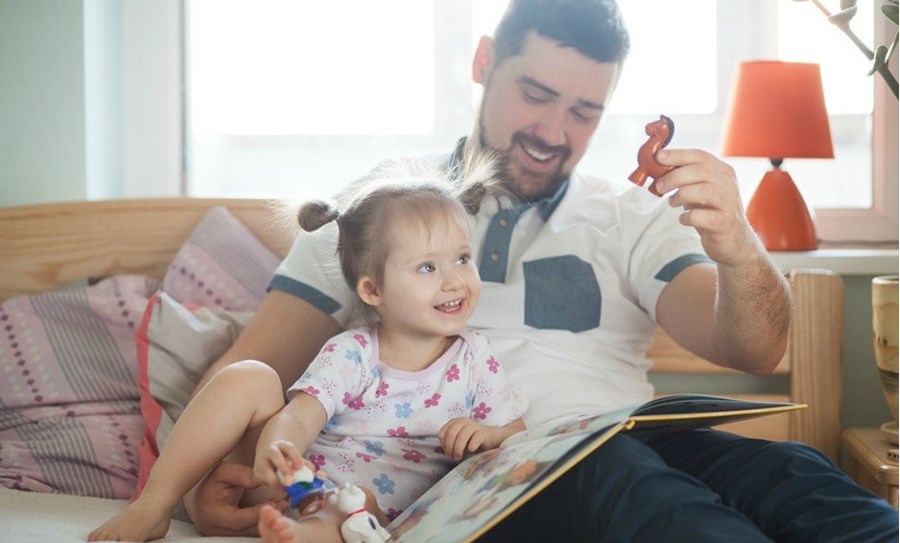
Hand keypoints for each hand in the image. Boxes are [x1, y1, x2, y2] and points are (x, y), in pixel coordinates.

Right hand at [184, 461, 284, 536]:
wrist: (203, 496)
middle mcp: (216, 529)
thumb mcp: (224, 472)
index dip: (258, 513)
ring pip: (249, 534)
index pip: (238, 520)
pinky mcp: (231, 537)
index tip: (277, 501)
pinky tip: (275, 512)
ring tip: (283, 507)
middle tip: (285, 504)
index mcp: (212, 514)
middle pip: (246, 530)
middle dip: (268, 518)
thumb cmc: (213, 482)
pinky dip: (263, 524)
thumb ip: (242, 474)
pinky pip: (249, 533)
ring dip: (268, 522)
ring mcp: (223, 536)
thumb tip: (262, 480)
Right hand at [254, 439, 307, 487]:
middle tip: (290, 476)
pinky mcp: (257, 472)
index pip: (289, 448)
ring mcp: (262, 461)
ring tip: (283, 488)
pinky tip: (279, 488)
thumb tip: (317, 473)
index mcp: (282, 445)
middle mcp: (270, 451)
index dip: (295, 457)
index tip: (300, 467)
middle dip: (282, 465)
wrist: (269, 458)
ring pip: (265, 469)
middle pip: (275, 455)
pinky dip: (271, 485)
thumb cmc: (286, 459)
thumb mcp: (295, 458)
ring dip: (274, 480)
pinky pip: (263, 479)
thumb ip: (305, 465)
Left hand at [438, 418, 498, 460]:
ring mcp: (474, 426)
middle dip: (450, 448)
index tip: (447, 453)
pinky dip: (471, 446)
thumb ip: (449, 444)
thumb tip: (439, 451)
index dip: (443, 445)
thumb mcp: (458, 441)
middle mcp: (463, 421)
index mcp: (455, 422)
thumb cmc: (471, 441)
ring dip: (458, 449)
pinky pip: (475, 438)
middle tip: (452, 457)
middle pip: (451, 433)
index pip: (443, 433)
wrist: (490, 439)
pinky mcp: (483, 432)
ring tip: (459, 457)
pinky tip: (471, 451)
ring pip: (462, 436)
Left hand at [654, 149, 762, 266]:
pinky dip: (688, 217)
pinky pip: (703, 217)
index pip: (700, 156)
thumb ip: (685, 178)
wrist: (733, 240)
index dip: (678, 155)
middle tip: (660, 187)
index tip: (658, 157)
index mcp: (723, 172)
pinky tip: (683, 219)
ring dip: (681, 195)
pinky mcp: (725, 223)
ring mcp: (729, 204)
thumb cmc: (711, 212)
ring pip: (705, 191)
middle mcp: (729, 185)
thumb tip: (658, 167)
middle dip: (675, 177)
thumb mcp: (699, 191)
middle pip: (701, 171)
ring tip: (672, 202)